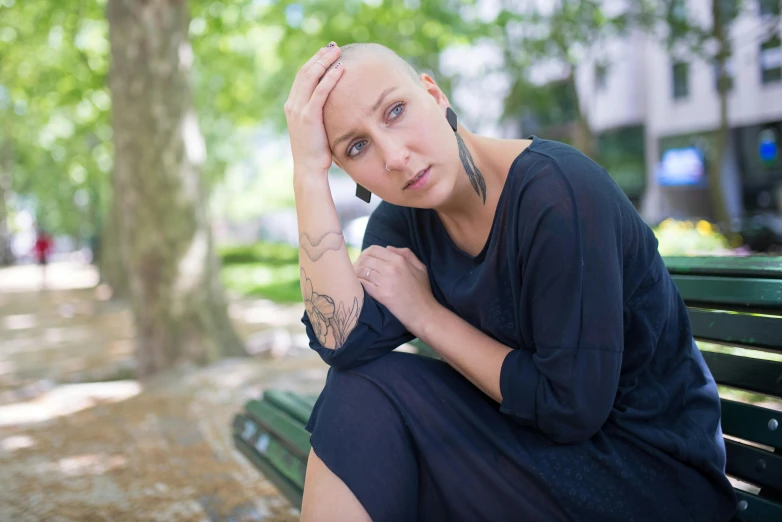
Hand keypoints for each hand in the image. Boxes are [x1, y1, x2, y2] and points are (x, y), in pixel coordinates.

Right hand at [284, 43, 344, 176]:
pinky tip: (340, 69)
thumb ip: (318, 113)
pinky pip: (321, 91)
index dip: (314, 62)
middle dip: (320, 57)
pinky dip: (330, 78)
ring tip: (338, 52)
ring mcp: (299, 109)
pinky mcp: (308, 116)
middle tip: (333, 47)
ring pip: (311, 77)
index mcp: (292, 105)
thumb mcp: (315, 128)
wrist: (308, 168)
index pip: (302, 76)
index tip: (327, 53)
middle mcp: (292, 104)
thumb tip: (334, 105)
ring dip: (325, 61)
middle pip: (305, 72)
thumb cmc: (316, 151)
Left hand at [354, 246, 437, 335]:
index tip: (363, 259)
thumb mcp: (420, 267)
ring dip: (356, 273)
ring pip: (361, 271)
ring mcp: (385, 282)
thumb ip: (406, 254)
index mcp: (400, 260)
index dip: (365, 253)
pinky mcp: (381, 295)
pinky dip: (358, 283)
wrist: (424, 313)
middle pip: (365, 259)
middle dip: (358, 262)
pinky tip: (358, 285)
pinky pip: (363, 284)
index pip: (374, 249)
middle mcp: (391, 268)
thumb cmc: (423, 291)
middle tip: (356, 268)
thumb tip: (388, 248)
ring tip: (355, 276)